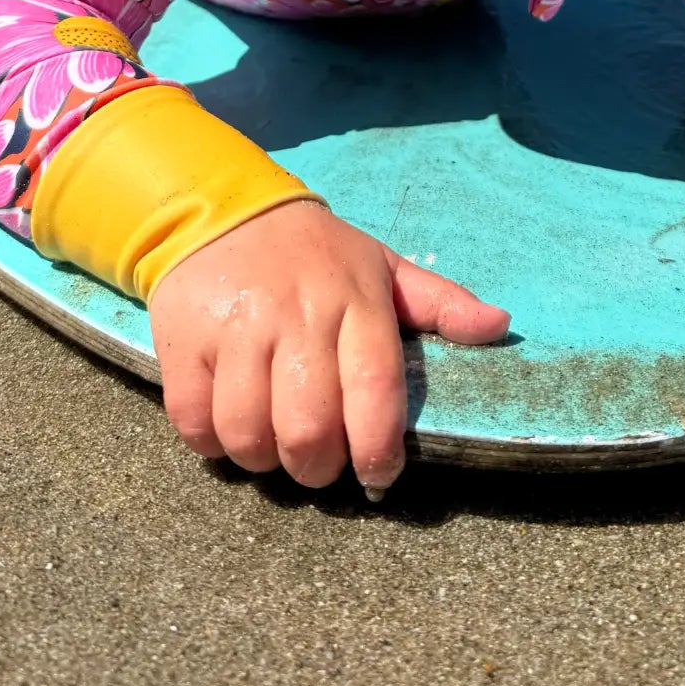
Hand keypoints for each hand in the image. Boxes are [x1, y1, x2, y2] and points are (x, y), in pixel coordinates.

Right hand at [146, 200, 509, 494]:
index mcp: (354, 300)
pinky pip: (195, 423)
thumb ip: (440, 302)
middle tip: (319, 462)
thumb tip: (500, 326)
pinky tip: (229, 426)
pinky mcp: (185, 342)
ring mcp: (236, 329)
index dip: (378, 450)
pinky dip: (212, 443)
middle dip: (318, 468)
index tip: (379, 473)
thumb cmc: (316, 255)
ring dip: (263, 460)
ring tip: (273, 444)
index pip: (375, 391)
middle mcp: (296, 314)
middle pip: (309, 430)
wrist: (221, 212)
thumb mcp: (381, 267)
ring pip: (249, 435)